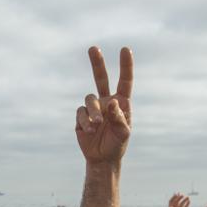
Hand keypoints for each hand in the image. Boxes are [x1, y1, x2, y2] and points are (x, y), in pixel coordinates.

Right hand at [75, 46, 132, 164]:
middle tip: (93, 48)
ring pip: (89, 99)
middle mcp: (106, 101)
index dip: (125, 66)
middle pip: (101, 78)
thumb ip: (120, 117)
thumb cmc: (117, 144)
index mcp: (121, 102)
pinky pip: (80, 112)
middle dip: (97, 63)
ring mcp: (93, 108)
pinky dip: (85, 121)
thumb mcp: (124, 133)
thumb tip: (112, 102)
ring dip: (93, 112)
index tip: (125, 50)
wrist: (102, 158)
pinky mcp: (81, 117)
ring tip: (97, 125)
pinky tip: (89, 131)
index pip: (124, 81)